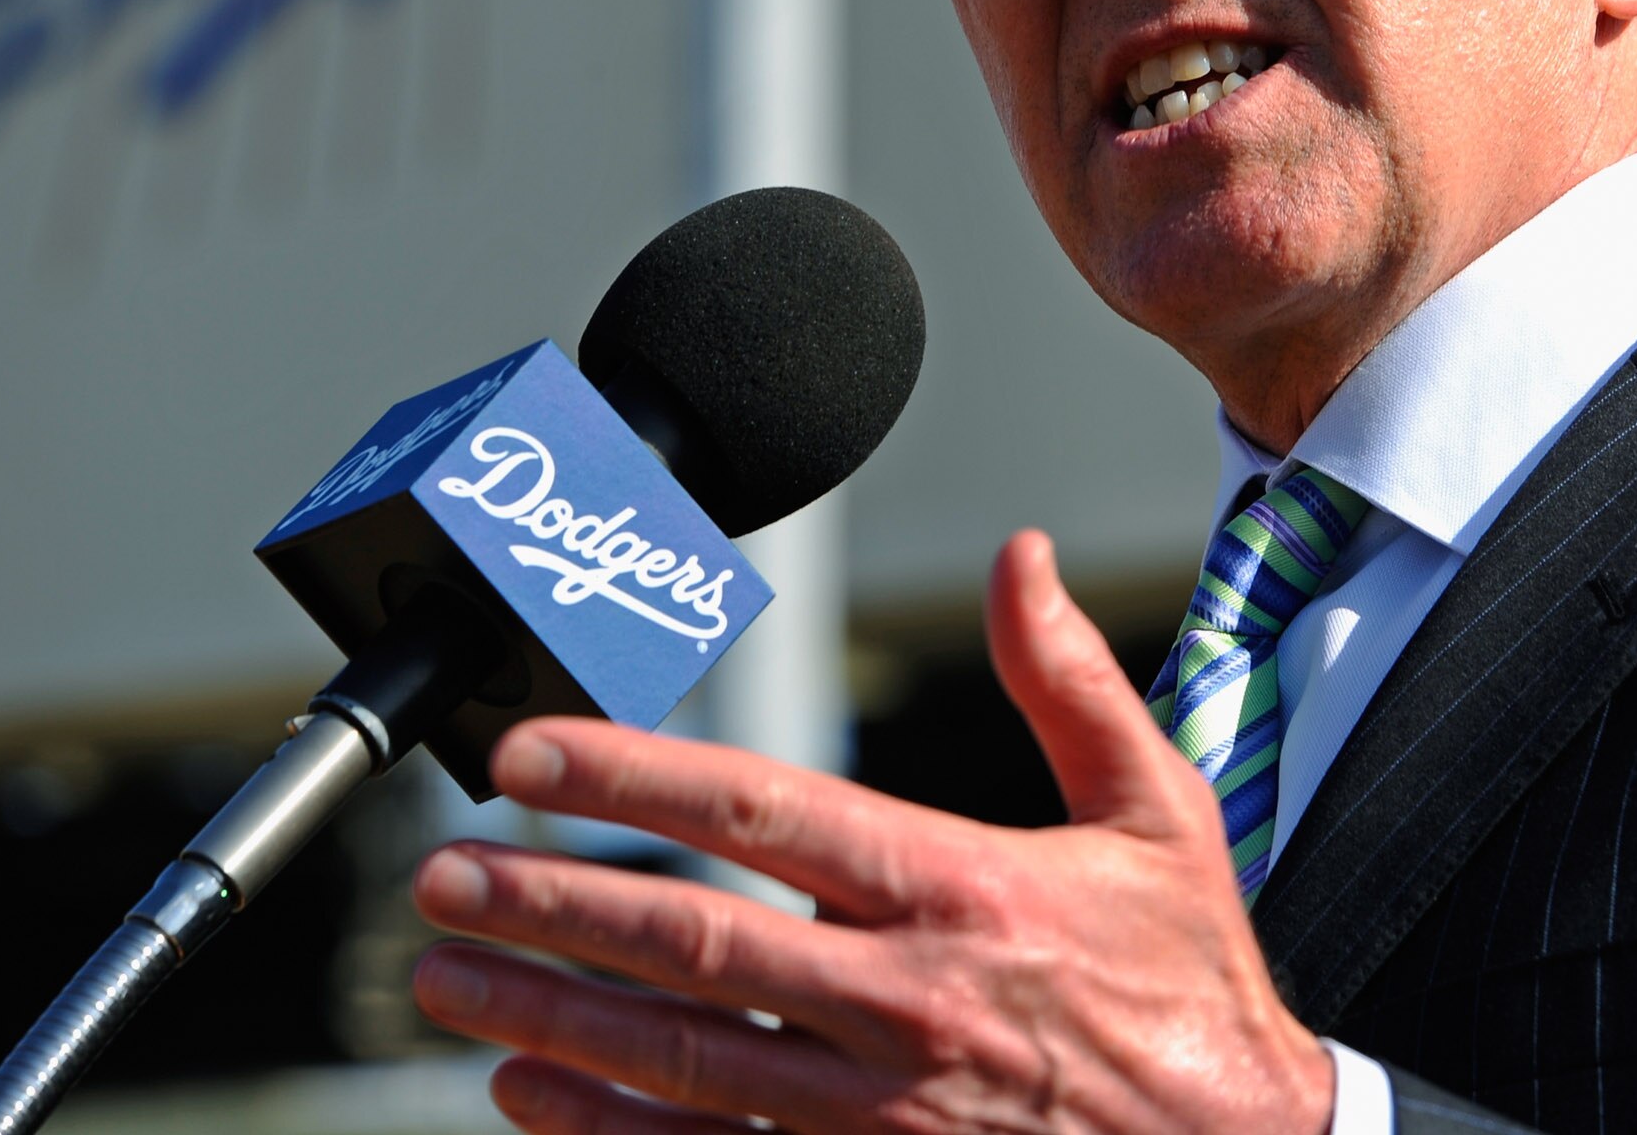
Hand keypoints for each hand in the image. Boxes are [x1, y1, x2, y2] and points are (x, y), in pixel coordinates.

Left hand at [410, 528, 1337, 1133]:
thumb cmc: (1194, 992)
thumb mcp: (1158, 816)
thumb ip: (1071, 684)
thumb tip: (1021, 559)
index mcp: (965, 890)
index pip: (766, 812)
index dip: (633, 775)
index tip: (528, 753)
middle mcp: (907, 1004)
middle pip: (689, 941)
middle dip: (550, 904)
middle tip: (442, 878)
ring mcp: (880, 1118)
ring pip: (677, 1059)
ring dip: (548, 1017)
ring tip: (445, 977)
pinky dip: (607, 1133)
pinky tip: (528, 1098)